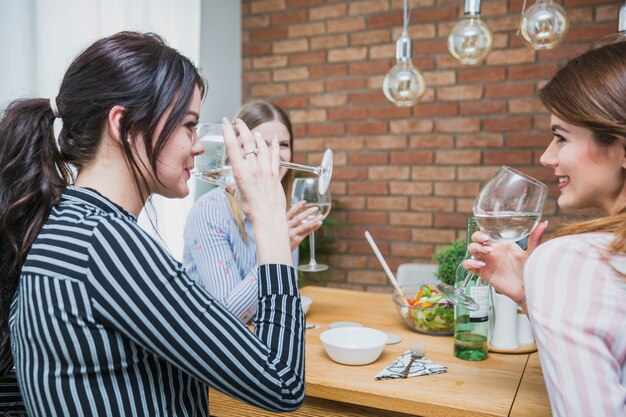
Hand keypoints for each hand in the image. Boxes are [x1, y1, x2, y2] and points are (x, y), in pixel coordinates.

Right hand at [222, 118, 290, 265]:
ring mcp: (266, 170)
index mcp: (240, 173)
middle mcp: (253, 168)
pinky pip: (275, 155)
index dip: (228, 131)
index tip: (225, 122)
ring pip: (262, 146)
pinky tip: (273, 138)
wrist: (268, 218)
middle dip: (242, 128)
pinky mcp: (276, 174)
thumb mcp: (238, 195)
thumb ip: (235, 186)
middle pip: (247, 142)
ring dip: (257, 136)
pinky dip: (274, 145)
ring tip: (253, 132)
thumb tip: (229, 185)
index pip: (232, 146)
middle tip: (238, 122)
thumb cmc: (251, 210)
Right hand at [287, 201, 322, 251]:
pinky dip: (314, 227)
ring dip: (313, 220)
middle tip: (316, 208)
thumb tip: (306, 216)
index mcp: (283, 222)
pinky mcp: (296, 240)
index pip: (291, 212)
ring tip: (321, 216)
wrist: (278, 250)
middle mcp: (287, 227)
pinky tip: (319, 223)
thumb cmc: (282, 236)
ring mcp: (292, 234)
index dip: (298, 207)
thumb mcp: (283, 226)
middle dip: (308, 212)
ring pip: (304, 226)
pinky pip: (307, 232)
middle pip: (298, 219)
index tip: (305, 202)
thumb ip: (292, 221)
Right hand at [463, 221, 547, 309]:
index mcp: (501, 244)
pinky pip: (468, 265)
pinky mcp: (483, 272)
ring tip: (487, 251)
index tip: (484, 222)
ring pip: (471, 249)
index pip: (487, 231)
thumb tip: (543, 222)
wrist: (528, 289)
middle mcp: (492, 251)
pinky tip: (480, 265)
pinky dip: (470, 263)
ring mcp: (486, 261)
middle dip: (477, 237)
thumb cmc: (530, 270)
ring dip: (475, 248)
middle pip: (476, 239)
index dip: (482, 226)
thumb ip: (535, 238)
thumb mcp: (532, 252)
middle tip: (486, 240)